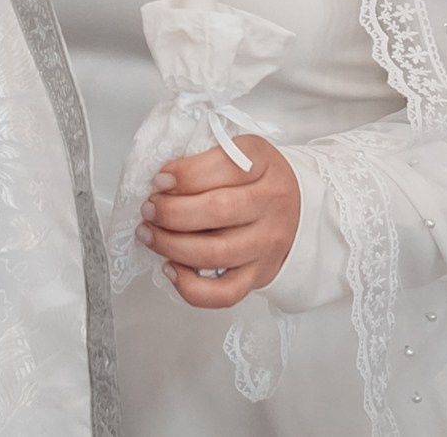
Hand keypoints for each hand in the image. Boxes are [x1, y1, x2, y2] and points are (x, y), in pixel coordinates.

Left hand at [136, 136, 300, 309]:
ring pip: (215, 253)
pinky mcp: (258, 275)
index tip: (160, 179)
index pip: (228, 165)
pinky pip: (224, 293)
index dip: (187, 174)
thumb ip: (205, 160)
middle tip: (149, 208)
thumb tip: (161, 182)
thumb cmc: (258, 180)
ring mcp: (266, 243)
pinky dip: (191, 286)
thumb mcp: (240, 153)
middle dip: (171, 212)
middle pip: (218, 211)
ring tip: (148, 234)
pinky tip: (170, 268)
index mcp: (264, 163)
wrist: (298, 211)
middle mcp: (271, 204)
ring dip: (171, 245)